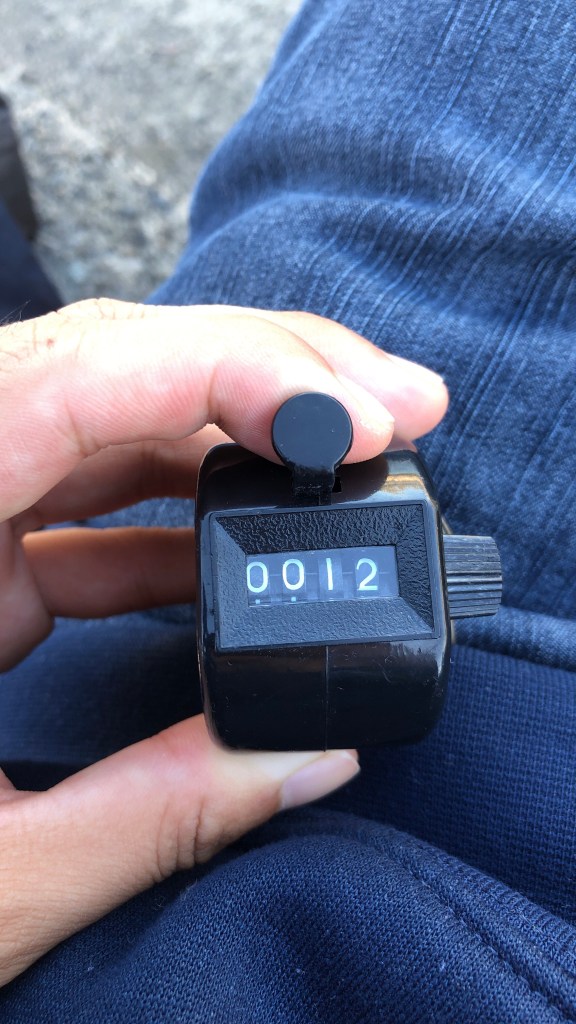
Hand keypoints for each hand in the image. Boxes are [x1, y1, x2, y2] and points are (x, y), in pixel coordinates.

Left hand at [0, 298, 447, 983]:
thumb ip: (151, 814)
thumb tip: (308, 755)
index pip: (63, 380)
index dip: (221, 366)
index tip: (353, 413)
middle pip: (102, 363)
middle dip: (260, 366)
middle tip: (391, 402)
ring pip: (109, 415)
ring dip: (237, 426)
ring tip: (351, 452)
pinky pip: (97, 500)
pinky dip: (187, 511)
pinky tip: (256, 544)